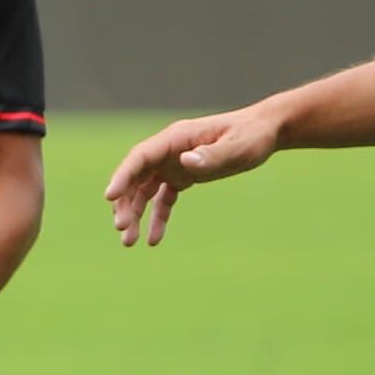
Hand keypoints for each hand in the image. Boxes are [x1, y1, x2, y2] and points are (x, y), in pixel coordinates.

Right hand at [102, 105, 282, 246]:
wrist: (264, 132)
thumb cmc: (252, 135)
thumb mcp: (237, 146)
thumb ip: (212, 155)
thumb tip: (184, 162)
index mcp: (176, 138)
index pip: (140, 157)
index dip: (122, 176)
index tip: (109, 197)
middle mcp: (168, 150)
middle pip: (136, 177)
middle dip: (124, 203)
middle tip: (122, 229)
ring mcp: (173, 163)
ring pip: (144, 190)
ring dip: (134, 214)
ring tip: (129, 242)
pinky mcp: (183, 176)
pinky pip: (163, 199)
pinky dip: (157, 218)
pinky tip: (153, 240)